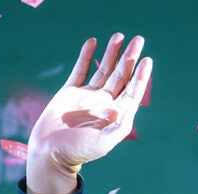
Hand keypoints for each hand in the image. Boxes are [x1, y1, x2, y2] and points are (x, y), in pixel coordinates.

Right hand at [26, 33, 152, 193]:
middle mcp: (104, 103)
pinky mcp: (70, 92)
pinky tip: (93, 42)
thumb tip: (125, 110)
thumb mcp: (102, 143)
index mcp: (115, 115)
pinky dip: (86, 56)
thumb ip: (117, 128)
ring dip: (111, 53)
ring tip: (118, 36)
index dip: (141, 76)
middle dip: (129, 58)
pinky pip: (80, 70)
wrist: (50, 153)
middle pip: (121, 76)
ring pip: (103, 70)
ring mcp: (88, 96)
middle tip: (137, 40)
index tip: (147, 60)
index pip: (132, 91)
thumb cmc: (78, 152)